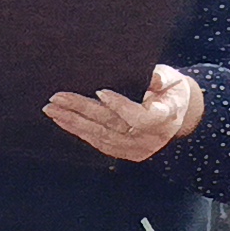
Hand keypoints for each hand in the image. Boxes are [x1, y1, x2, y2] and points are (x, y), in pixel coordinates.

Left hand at [46, 65, 201, 163]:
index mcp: (166, 119)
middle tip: (57, 98)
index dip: (120, 106)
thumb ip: (162, 78)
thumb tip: (152, 77)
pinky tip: (63, 121)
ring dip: (74, 123)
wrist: (178, 112)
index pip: (141, 117)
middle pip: (112, 125)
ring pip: (101, 136)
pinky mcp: (126, 153)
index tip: (100, 91)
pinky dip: (79, 132)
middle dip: (82, 110)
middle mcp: (151, 138)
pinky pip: (99, 143)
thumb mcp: (173, 79)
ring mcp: (138, 149)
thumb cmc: (171, 90)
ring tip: (52, 110)